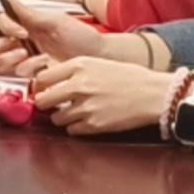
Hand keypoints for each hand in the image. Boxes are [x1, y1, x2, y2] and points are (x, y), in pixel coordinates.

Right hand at [0, 0, 118, 72]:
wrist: (97, 58)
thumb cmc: (82, 37)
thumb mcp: (56, 22)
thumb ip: (31, 14)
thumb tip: (11, 0)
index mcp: (26, 25)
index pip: (1, 23)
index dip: (7, 27)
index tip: (21, 33)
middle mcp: (23, 43)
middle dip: (1, 48)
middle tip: (20, 50)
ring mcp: (26, 60)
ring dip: (11, 61)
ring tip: (30, 59)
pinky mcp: (33, 76)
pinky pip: (18, 76)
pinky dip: (29, 71)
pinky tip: (43, 67)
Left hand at [26, 56, 178, 136]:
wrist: (154, 94)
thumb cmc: (129, 77)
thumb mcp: (98, 63)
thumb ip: (73, 71)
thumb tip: (50, 81)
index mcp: (79, 65)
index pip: (42, 78)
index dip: (39, 87)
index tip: (42, 91)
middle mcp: (79, 85)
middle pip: (43, 100)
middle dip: (45, 104)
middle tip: (52, 105)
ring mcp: (86, 106)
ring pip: (56, 118)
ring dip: (62, 117)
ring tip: (74, 112)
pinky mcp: (95, 125)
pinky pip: (72, 130)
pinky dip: (75, 127)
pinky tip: (86, 120)